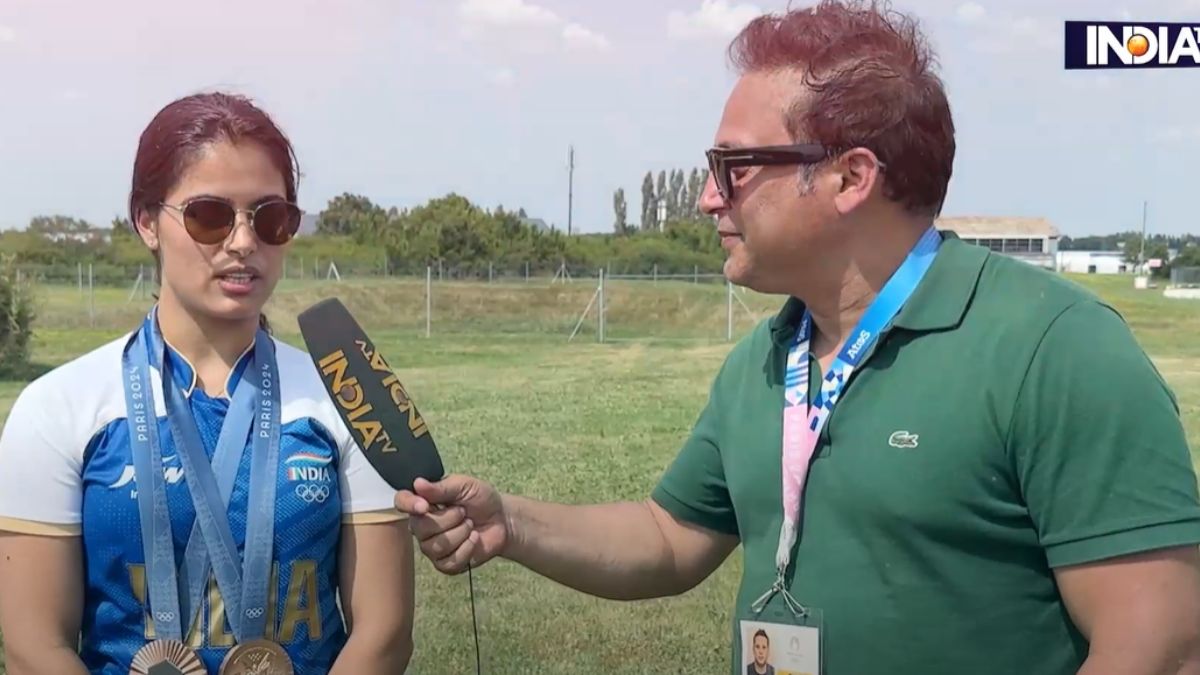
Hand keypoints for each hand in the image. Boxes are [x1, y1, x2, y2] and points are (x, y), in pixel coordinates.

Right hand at [394, 475, 508, 574]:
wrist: (501, 520)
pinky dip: (466, 548)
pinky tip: (473, 539)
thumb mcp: (465, 485)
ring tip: (470, 525)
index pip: (402, 502)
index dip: (409, 504)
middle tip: (464, 512)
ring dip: (460, 533)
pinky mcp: (445, 563)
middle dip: (449, 519)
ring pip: (435, 546)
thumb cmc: (481, 500)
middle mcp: (422, 526)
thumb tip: (417, 484)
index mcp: (424, 503)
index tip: (425, 506)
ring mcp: (432, 547)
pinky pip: (448, 561)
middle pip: (420, 528)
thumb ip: (442, 487)